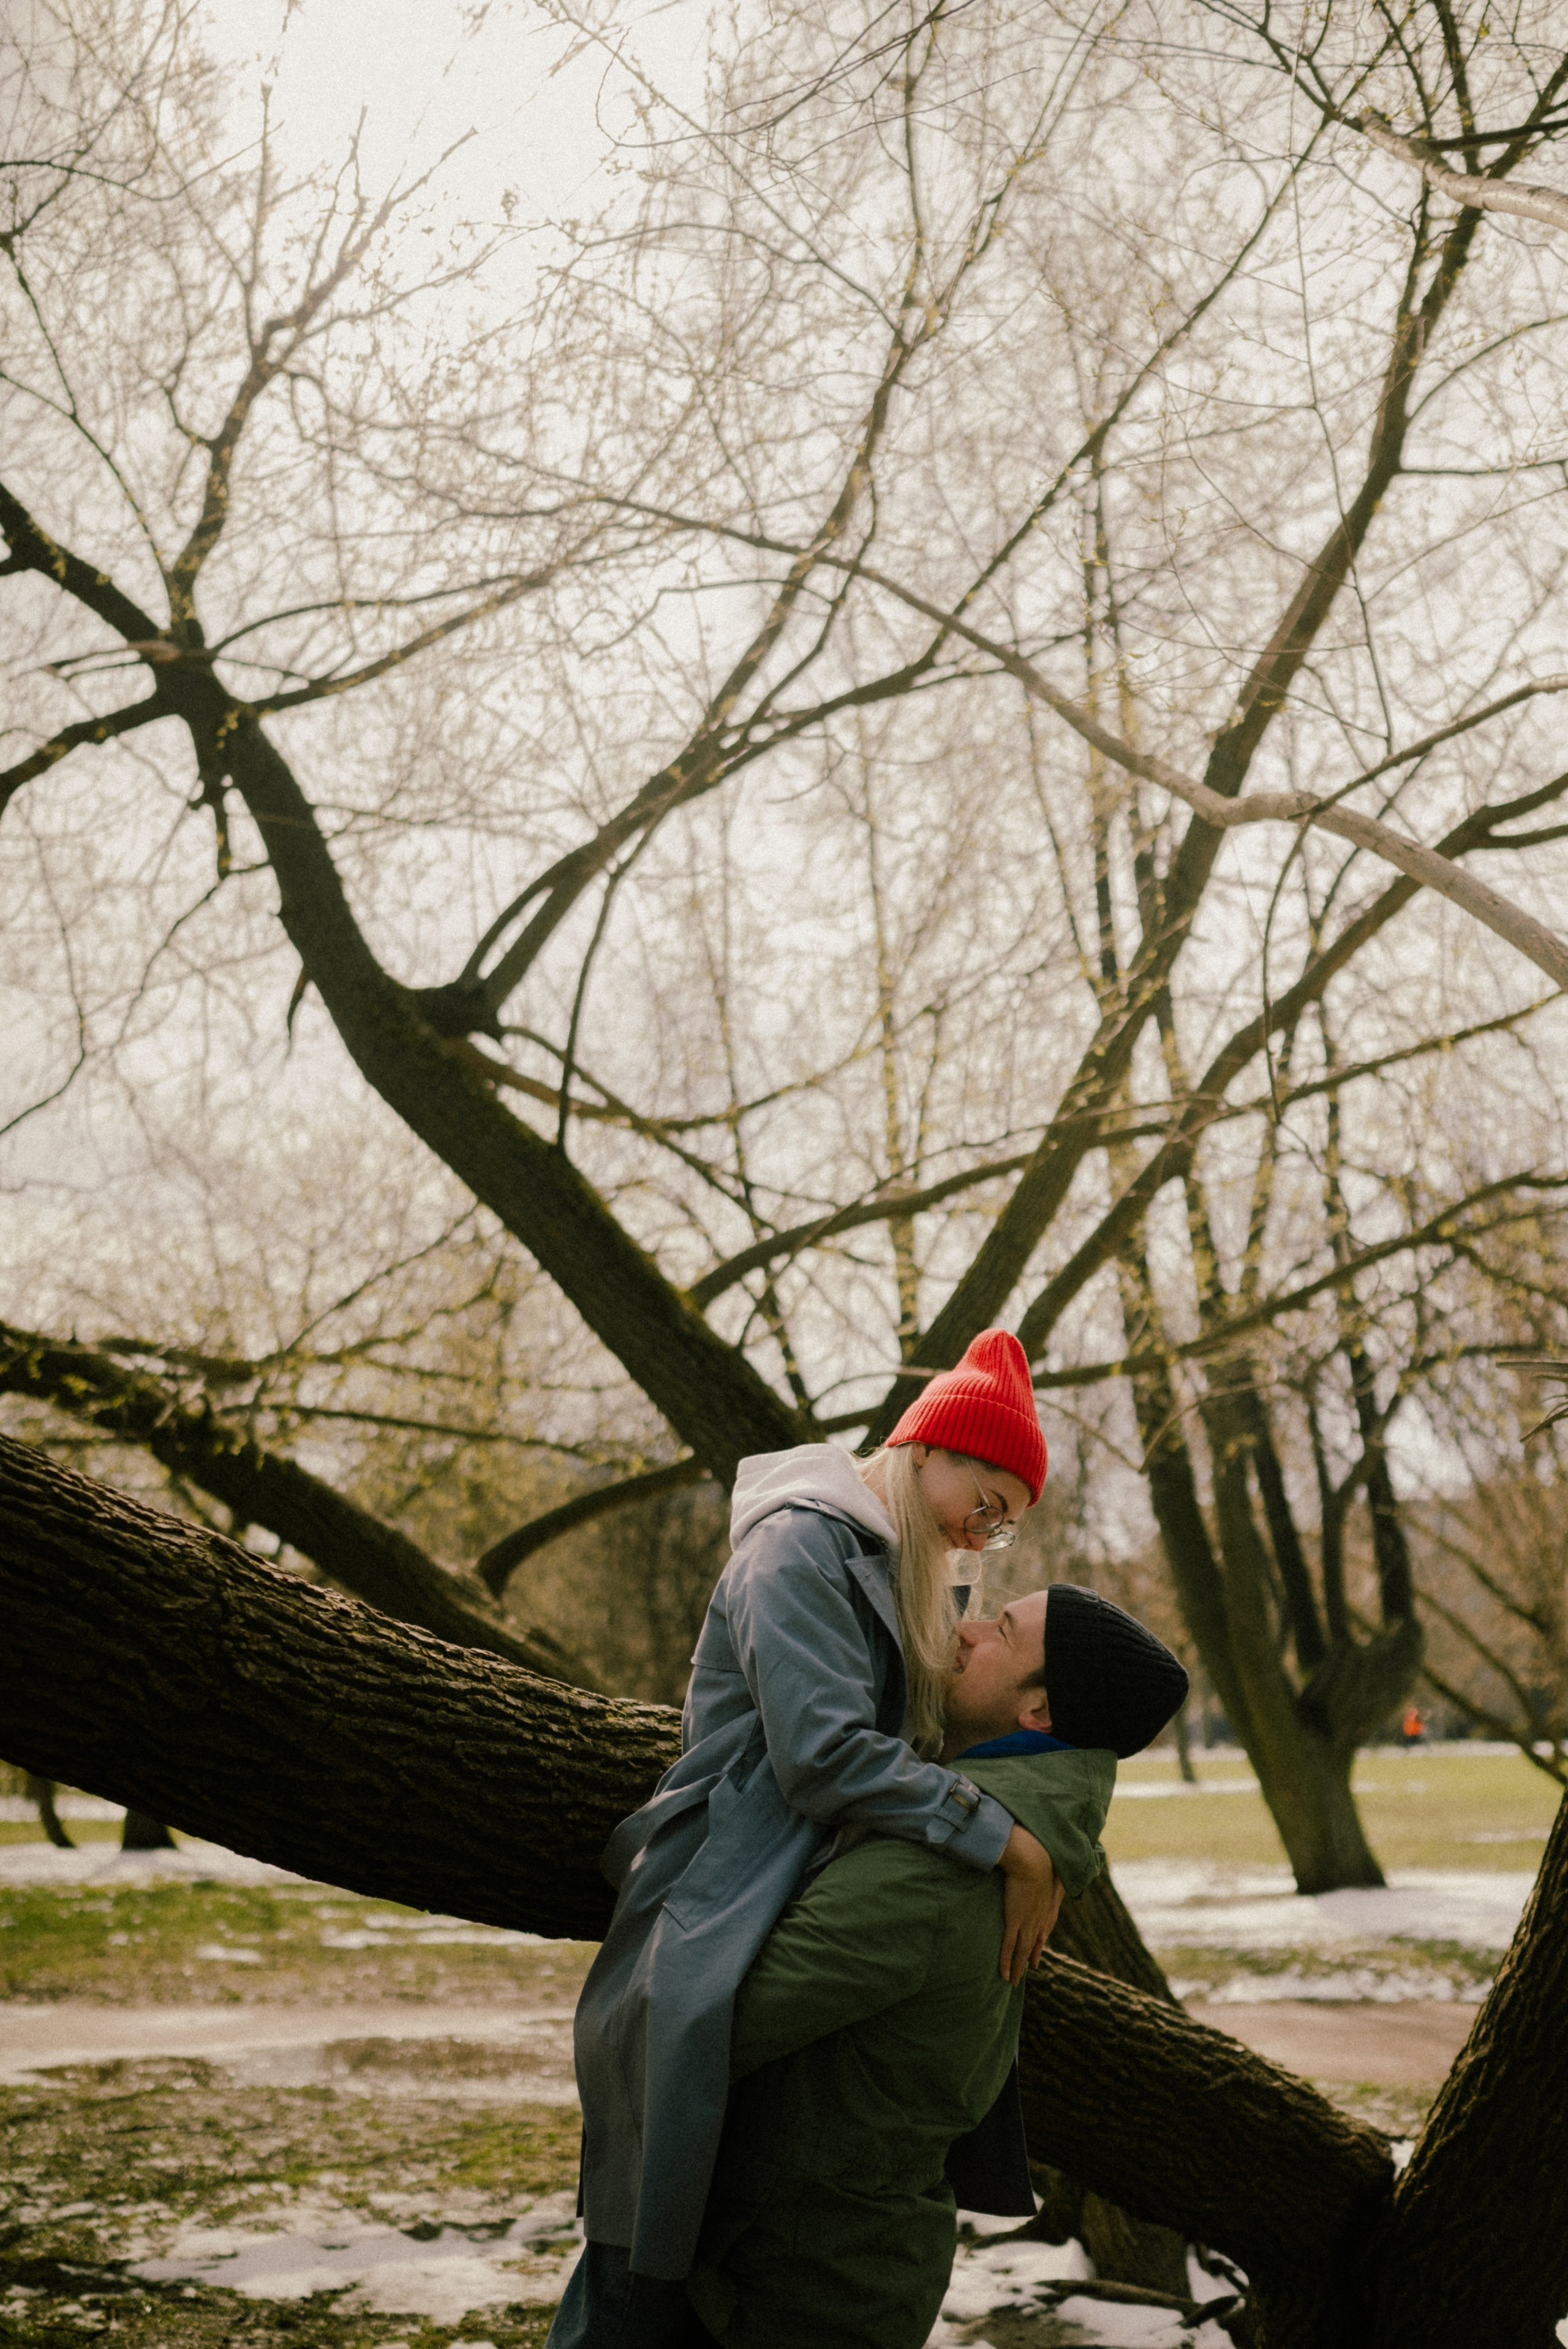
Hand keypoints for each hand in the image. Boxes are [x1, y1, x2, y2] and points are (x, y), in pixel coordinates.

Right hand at [997, 1823, 1060, 1984]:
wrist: (1032, 1860)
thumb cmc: (1033, 1858)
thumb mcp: (1037, 1868)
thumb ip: (1032, 1872)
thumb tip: (1026, 1869)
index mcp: (1043, 1906)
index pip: (1040, 1931)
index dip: (1036, 1945)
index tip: (1033, 1956)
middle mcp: (1037, 1918)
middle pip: (1031, 1945)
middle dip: (1026, 1960)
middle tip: (1021, 1974)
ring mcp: (1026, 1921)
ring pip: (1021, 1951)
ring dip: (1016, 1967)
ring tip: (1012, 1980)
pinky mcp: (1015, 1920)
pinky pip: (1009, 1946)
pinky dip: (1006, 1960)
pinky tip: (1003, 1972)